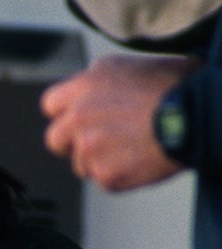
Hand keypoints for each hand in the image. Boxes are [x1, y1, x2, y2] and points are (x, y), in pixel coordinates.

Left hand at [41, 55, 198, 189]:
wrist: (197, 113)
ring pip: (81, 165)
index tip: (75, 120)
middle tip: (98, 142)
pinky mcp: (105, 174)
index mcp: (85, 86)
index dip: (64, 114)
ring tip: (132, 147)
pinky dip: (120, 176)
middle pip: (55, 140)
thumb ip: (100, 81)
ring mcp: (90, 149)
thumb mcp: (131, 66)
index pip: (50, 105)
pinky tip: (140, 160)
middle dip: (71, 144)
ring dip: (100, 161)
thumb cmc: (175, 86)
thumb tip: (90, 89)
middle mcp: (80, 116)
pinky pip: (104, 181)